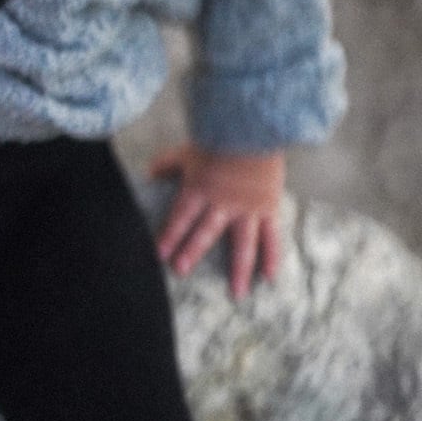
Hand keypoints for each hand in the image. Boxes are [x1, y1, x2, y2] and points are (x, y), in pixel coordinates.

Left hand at [151, 143, 285, 299]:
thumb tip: (149, 173)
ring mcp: (247, 209)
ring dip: (238, 269)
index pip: (181, 217)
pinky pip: (271, 236)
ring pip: (242, 243)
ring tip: (236, 293)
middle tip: (181, 270)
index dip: (169, 236)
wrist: (256, 128)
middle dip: (192, 251)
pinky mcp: (268, 208)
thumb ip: (168, 164)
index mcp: (200, 190)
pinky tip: (269, 277)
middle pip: (205, 232)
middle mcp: (222, 203)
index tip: (159, 255)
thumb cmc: (221, 138)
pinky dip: (272, 256)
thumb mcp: (189, 150)